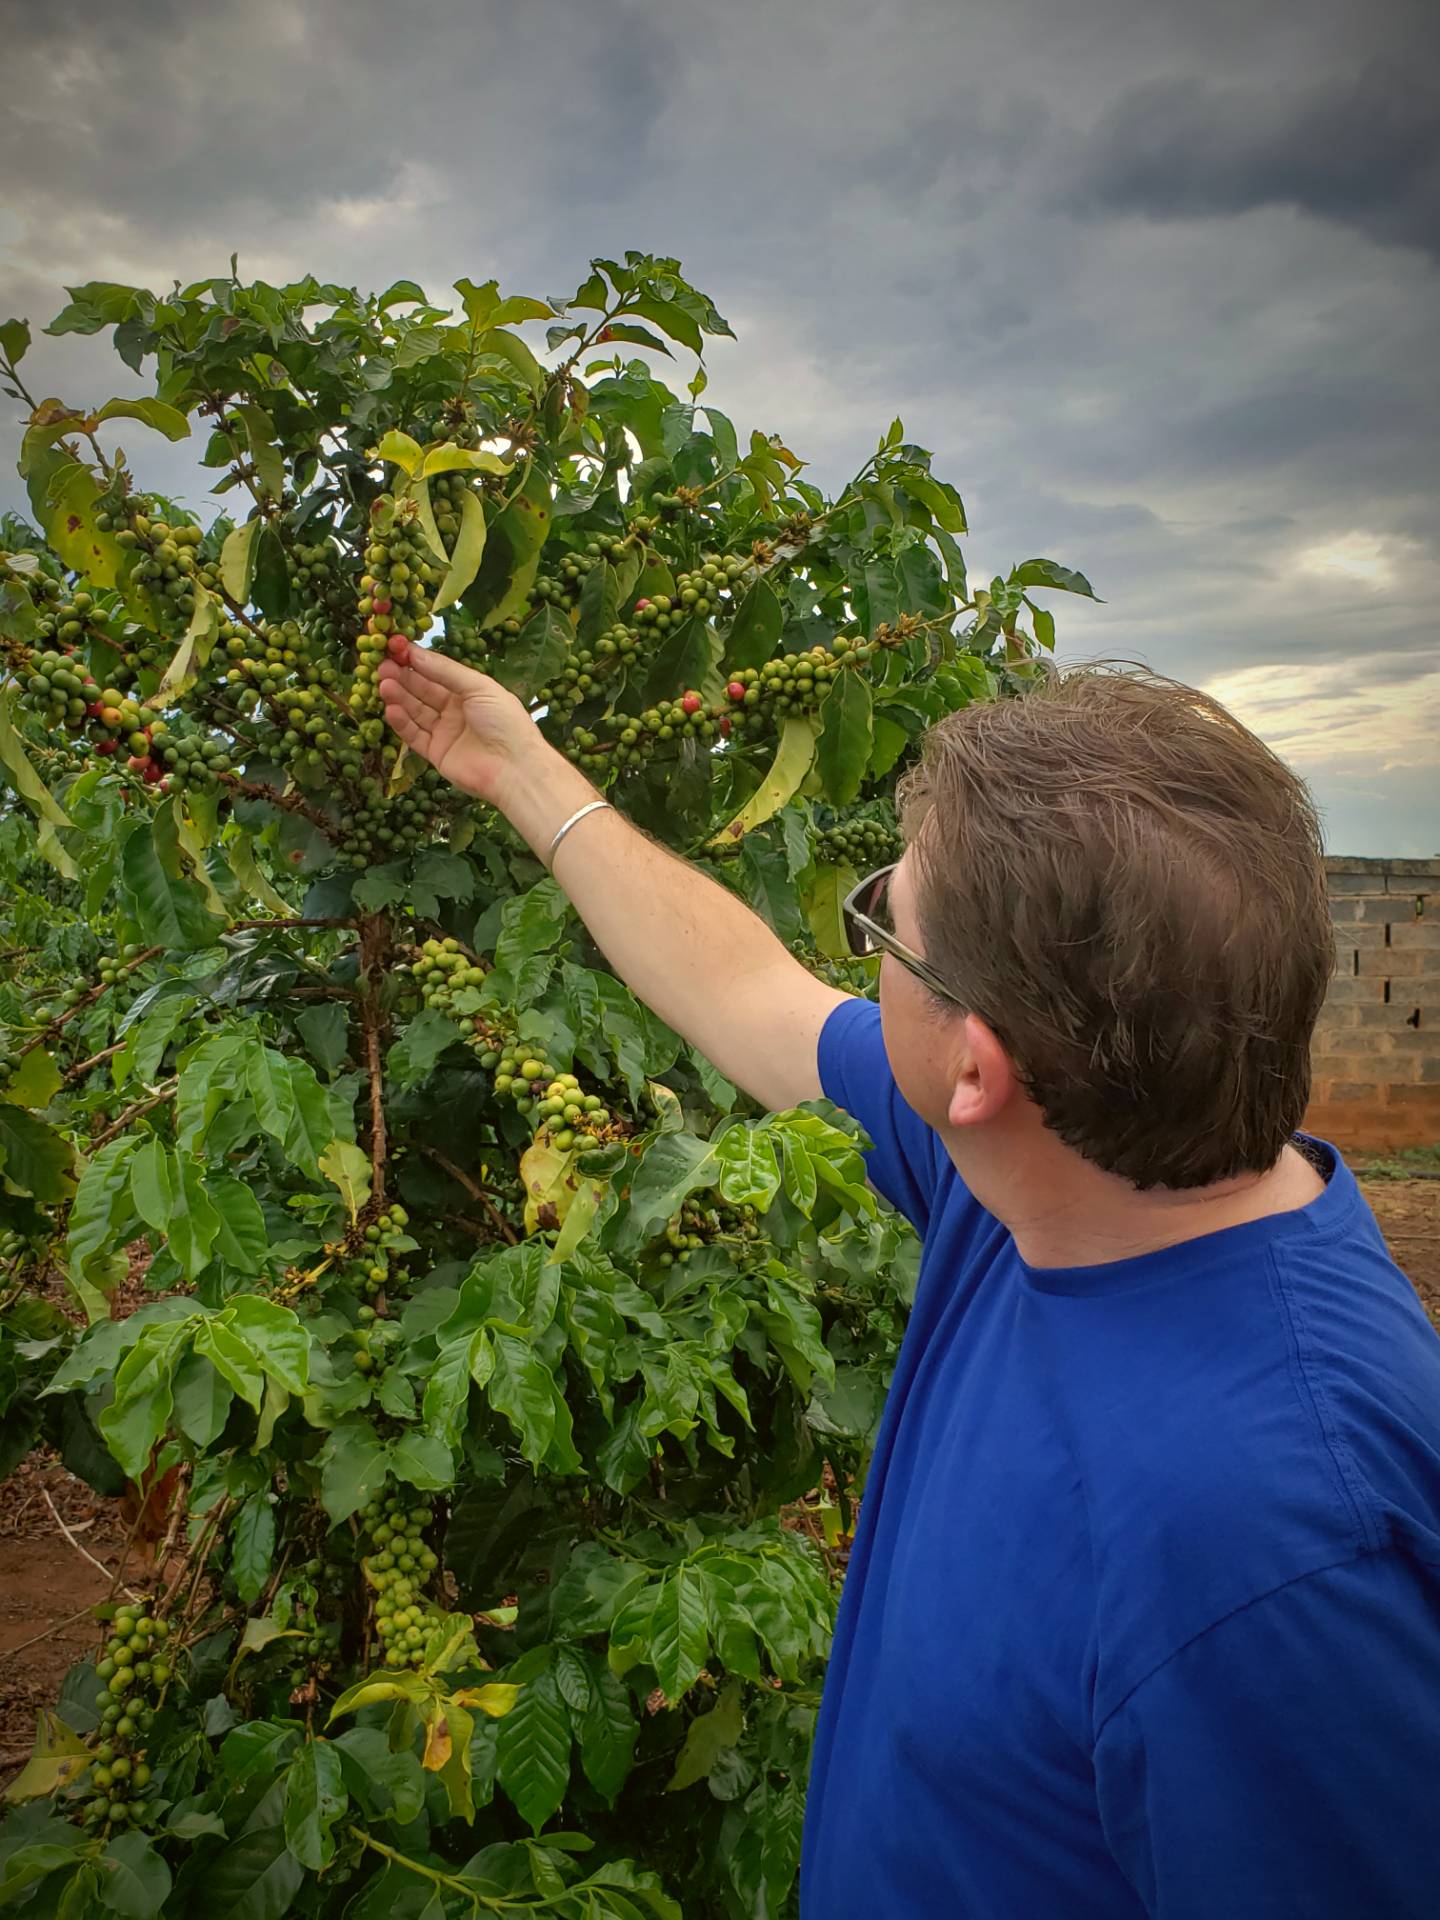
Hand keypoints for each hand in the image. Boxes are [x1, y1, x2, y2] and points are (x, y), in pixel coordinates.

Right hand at [377, 637, 540, 804]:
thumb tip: (415, 653)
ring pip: (416, 711)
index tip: (395, 649)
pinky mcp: (437, 754)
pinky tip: (391, 709)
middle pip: (423, 691)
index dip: (417, 662)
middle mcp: (456, 710)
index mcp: (470, 692)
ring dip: (399, 698)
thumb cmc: (504, 722)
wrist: (514, 769)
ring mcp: (446, 732)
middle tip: (382, 666)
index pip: (438, 673)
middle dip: (403, 678)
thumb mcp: (478, 687)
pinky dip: (402, 723)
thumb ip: (446, 671)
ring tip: (383, 684)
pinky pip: (415, 736)